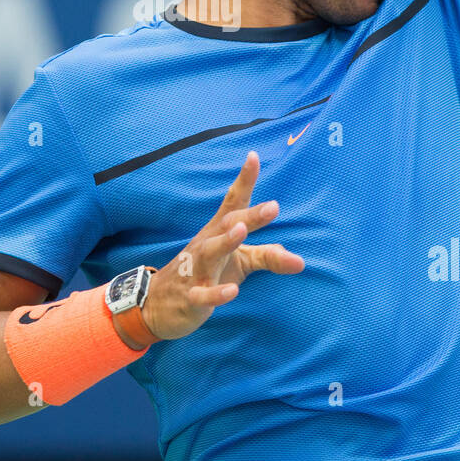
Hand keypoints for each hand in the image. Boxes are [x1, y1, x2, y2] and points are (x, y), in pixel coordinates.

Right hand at [141, 151, 303, 341]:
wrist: (158, 304)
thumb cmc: (206, 274)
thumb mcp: (240, 263)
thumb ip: (268, 257)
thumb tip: (301, 261)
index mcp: (218, 232)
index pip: (232, 202)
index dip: (244, 180)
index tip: (254, 156)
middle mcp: (207, 245)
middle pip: (227, 225)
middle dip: (249, 215)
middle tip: (274, 206)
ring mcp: (196, 270)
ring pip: (210, 253)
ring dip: (225, 241)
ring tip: (241, 230)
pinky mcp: (191, 297)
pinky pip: (202, 295)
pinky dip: (216, 293)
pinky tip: (232, 291)